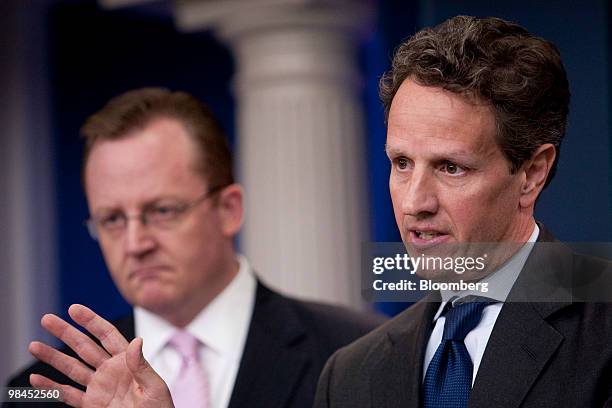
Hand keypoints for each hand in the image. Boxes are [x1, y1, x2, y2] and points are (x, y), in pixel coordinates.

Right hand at [28, 304, 173, 407]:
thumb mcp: (154, 386)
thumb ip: (142, 365)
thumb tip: (136, 341)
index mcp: (127, 362)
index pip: (107, 335)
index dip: (91, 321)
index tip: (74, 309)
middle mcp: (110, 371)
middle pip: (84, 347)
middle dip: (65, 333)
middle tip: (47, 319)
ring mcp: (98, 387)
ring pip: (72, 368)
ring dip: (53, 357)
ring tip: (34, 346)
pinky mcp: (91, 405)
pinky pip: (68, 394)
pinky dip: (51, 387)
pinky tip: (36, 378)